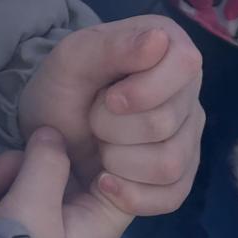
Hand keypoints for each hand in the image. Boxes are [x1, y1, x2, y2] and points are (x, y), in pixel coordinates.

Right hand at [0, 128, 128, 237]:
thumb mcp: (34, 206)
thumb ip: (47, 163)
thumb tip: (51, 134)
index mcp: (98, 224)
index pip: (119, 178)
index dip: (99, 152)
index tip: (71, 136)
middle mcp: (79, 227)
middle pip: (68, 175)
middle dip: (30, 165)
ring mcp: (48, 232)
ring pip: (37, 184)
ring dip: (6, 180)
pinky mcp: (18, 237)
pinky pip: (15, 202)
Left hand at [18, 18, 204, 216]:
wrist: (48, 131)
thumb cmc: (62, 88)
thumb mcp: (72, 59)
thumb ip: (113, 45)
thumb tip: (160, 40)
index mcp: (172, 49)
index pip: (184, 67)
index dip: (142, 90)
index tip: (108, 97)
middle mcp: (189, 93)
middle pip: (165, 123)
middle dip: (112, 128)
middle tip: (92, 120)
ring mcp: (189, 137)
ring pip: (169, 164)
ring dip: (118, 161)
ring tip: (100, 147)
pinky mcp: (181, 176)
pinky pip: (173, 197)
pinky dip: (131, 195)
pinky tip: (105, 182)